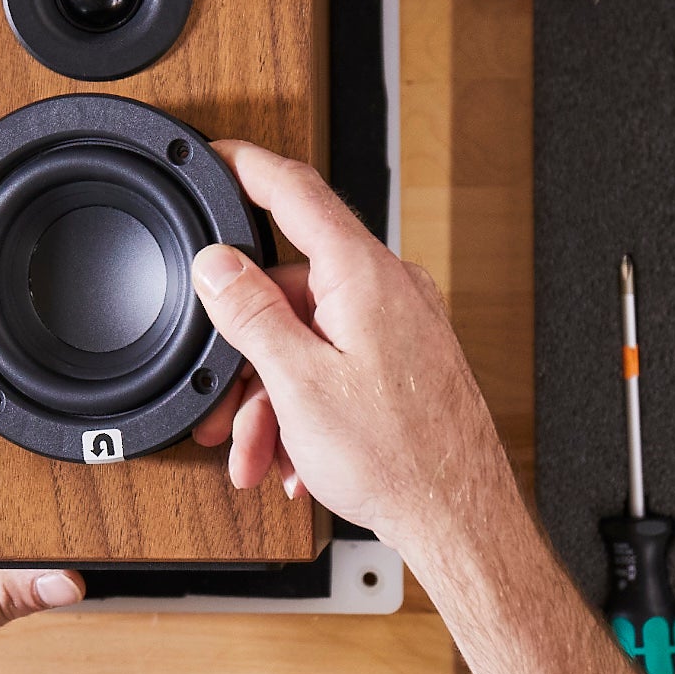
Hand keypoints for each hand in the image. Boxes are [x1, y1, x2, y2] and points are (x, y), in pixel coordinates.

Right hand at [186, 141, 523, 562]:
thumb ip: (251, 314)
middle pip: (289, 288)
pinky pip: (337, 362)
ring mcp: (401, 324)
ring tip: (255, 451)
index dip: (247, 167)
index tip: (216, 156)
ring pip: (308, 336)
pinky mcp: (405, 360)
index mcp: (363, 276)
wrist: (458, 518)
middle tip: (218, 399)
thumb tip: (216, 264)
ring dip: (270, 396)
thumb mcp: (298, 383)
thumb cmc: (399, 458)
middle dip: (245, 350)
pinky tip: (292, 456)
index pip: (295, 192)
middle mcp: (389, 289)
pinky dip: (304, 404)